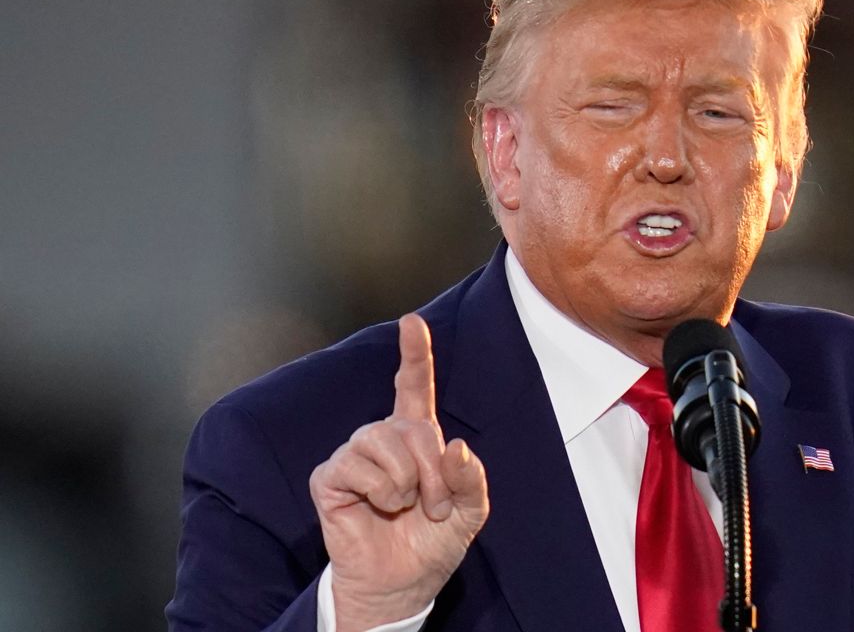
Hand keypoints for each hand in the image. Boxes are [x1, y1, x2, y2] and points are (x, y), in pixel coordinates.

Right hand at [309, 314, 488, 630]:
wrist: (404, 582)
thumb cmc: (433, 542)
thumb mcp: (470, 512)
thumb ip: (471, 478)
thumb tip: (455, 446)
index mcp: (417, 439)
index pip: (413, 388)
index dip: (414, 354)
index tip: (412, 323)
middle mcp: (383, 439)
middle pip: (412, 426)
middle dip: (433, 469)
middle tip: (435, 504)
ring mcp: (354, 455)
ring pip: (381, 440)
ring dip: (406, 480)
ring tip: (406, 505)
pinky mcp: (331, 477)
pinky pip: (355, 466)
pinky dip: (378, 490)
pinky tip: (379, 507)